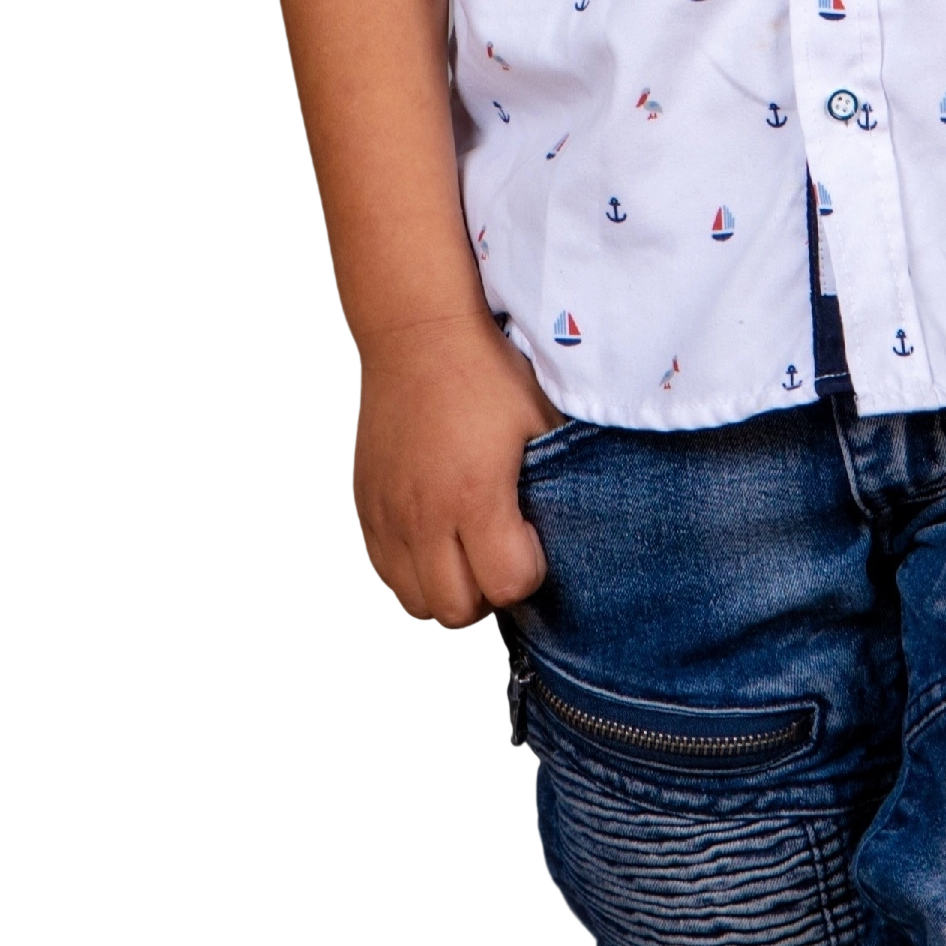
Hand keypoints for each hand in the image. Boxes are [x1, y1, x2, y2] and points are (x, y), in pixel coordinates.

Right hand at [348, 310, 562, 630]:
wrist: (415, 335)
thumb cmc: (484, 372)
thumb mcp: (539, 420)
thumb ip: (559, 476)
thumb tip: (579, 518)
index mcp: (474, 494)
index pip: (508, 585)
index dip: (530, 571)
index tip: (532, 539)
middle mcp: (424, 514)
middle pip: (457, 611)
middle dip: (488, 593)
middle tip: (500, 554)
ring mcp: (388, 515)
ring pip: (416, 602)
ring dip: (448, 589)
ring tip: (467, 551)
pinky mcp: (365, 507)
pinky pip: (385, 573)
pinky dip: (413, 571)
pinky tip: (436, 538)